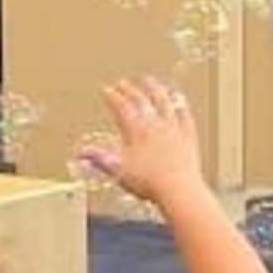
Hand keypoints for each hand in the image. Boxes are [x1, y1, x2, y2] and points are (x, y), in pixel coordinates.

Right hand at [78, 77, 206, 206]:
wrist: (179, 190)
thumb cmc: (150, 183)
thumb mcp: (118, 171)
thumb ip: (100, 159)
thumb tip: (84, 153)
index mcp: (136, 131)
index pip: (121, 107)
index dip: (113, 96)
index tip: (107, 90)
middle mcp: (155, 125)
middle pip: (141, 100)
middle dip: (131, 89)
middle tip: (124, 83)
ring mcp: (173, 128)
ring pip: (164, 101)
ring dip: (156, 89)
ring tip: (152, 82)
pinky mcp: (188, 136)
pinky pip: (185, 115)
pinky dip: (181, 105)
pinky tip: (180, 101)